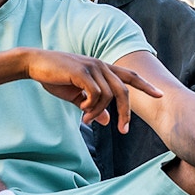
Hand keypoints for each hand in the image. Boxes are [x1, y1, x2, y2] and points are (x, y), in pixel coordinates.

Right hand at [22, 49, 161, 132]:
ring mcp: (92, 67)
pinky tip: (81, 111)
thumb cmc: (54, 77)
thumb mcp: (76, 95)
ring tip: (86, 120)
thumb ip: (93, 106)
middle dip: (126, 112)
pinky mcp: (82, 72)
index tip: (160, 95)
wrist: (34, 63)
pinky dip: (91, 106)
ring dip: (98, 112)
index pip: (129, 76)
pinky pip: (96, 94)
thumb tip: (107, 121)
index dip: (146, 85)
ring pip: (109, 96)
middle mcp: (101, 65)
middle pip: (125, 90)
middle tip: (123, 130)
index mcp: (102, 68)